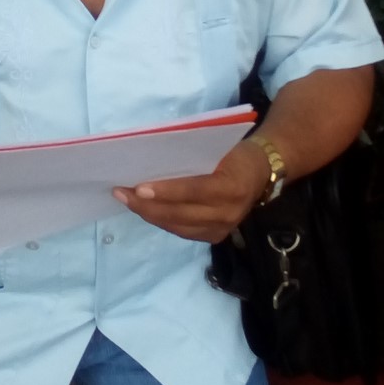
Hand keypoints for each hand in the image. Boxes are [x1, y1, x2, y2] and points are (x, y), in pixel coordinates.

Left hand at [113, 140, 268, 243]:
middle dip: (147, 205)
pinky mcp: (215, 236)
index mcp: (231, 187)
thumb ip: (190, 157)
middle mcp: (228, 213)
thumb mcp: (217, 147)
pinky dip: (162, 220)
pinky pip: (182, 231)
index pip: (194, 191)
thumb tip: (151, 161)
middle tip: (120, 193)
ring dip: (149, 214)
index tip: (138, 188)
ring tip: (126, 201)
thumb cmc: (235, 152)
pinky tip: (145, 210)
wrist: (262, 171)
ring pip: (177, 226)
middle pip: (180, 214)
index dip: (165, 191)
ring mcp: (222, 229)